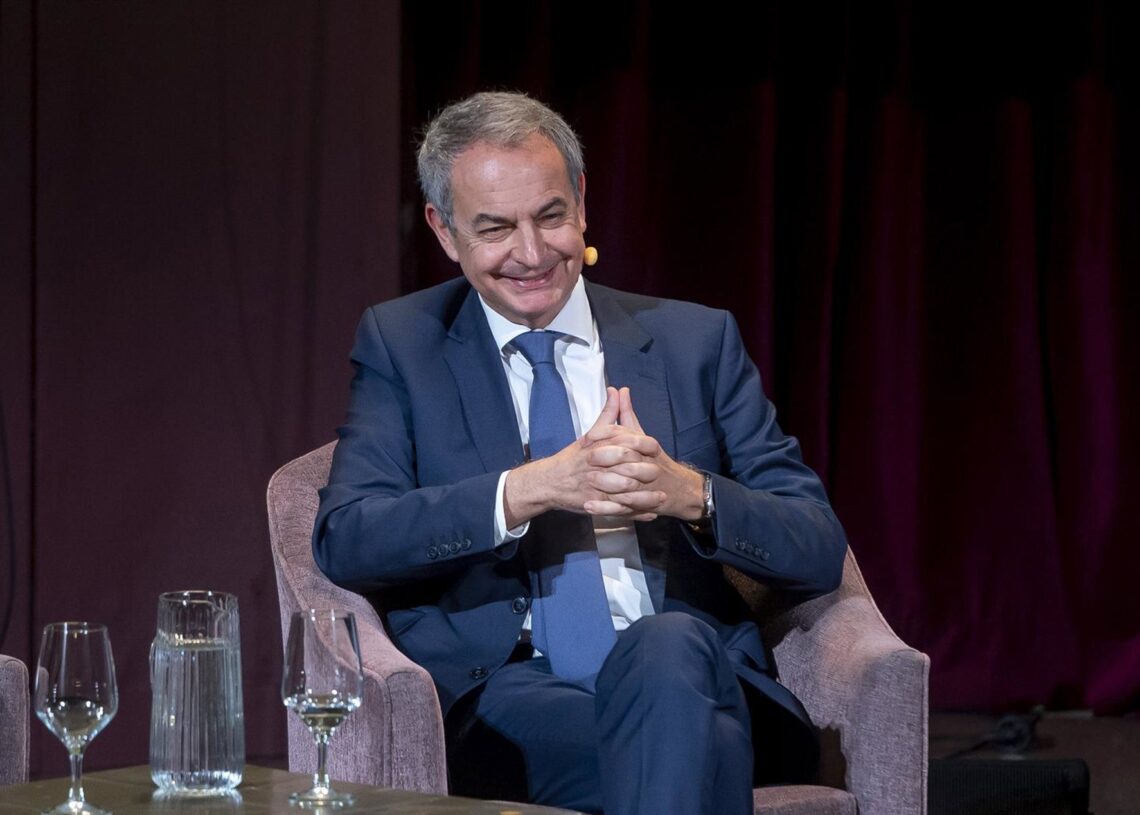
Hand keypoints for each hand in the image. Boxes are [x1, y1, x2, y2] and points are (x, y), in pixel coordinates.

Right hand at [503, 387, 679, 524]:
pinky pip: (617, 508)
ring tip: (661, 496)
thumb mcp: (590, 434)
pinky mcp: (593, 502)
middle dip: (646, 470)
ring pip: (623, 490)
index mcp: (597, 445)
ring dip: (644, 495)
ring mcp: (594, 484)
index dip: (643, 444)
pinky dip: (635, 512)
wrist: (549, 481)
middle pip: (626, 466)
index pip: (624, 442)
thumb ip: (608, 413)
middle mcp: (595, 464)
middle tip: (660, 472)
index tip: (656, 447)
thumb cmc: (572, 458)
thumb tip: (617, 390)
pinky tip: (650, 513)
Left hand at [580, 388, 705, 521]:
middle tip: (586, 459)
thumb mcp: (641, 435)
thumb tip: (619, 390)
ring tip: (586, 485)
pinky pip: (622, 508)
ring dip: (606, 486)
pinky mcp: (642, 506)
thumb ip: (627, 414)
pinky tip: (589, 507)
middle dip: (607, 461)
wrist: (680, 490)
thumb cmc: (656, 461)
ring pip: (626, 487)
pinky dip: (605, 509)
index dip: (608, 436)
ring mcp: (646, 487)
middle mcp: (649, 465)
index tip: (589, 436)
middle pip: (628, 461)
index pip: (629, 437)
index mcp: (647, 446)